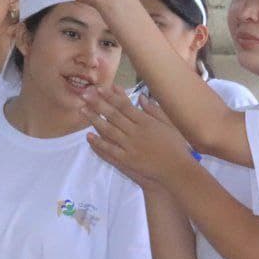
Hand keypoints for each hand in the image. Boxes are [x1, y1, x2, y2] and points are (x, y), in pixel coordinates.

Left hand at [80, 86, 195, 186]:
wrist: (176, 170)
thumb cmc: (175, 146)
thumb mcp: (168, 124)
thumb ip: (154, 110)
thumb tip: (141, 97)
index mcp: (146, 121)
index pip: (124, 105)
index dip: (111, 96)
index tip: (100, 88)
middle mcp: (136, 132)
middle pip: (113, 115)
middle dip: (98, 103)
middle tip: (85, 94)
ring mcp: (130, 146)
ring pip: (108, 130)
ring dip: (94, 119)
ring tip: (83, 110)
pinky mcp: (127, 160)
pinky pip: (109, 149)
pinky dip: (98, 143)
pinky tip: (88, 136)